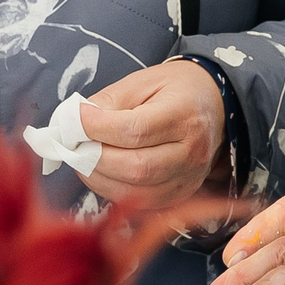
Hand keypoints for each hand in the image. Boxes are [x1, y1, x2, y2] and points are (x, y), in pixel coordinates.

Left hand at [76, 59, 225, 210]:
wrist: (211, 106)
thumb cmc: (173, 90)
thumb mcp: (139, 83)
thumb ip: (106, 104)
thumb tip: (73, 125)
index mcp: (184, 115)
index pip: (135, 130)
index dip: (97, 128)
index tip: (74, 120)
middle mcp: (192, 152)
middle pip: (136, 167)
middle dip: (94, 158)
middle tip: (73, 144)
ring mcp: (188, 178)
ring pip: (135, 191)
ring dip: (98, 177)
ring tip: (83, 157)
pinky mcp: (179, 195)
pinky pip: (139, 202)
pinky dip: (112, 189)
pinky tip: (102, 172)